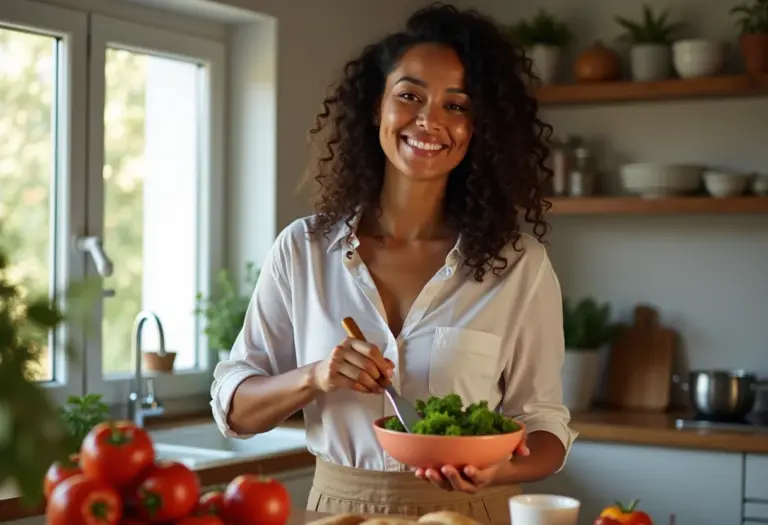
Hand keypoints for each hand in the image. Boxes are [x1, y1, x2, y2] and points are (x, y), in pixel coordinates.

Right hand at [312, 337, 393, 393]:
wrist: (319, 374)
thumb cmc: (342, 364)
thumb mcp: (357, 358)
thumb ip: (374, 360)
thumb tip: (390, 367)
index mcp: (351, 342)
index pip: (371, 350)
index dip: (382, 362)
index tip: (390, 373)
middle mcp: (341, 350)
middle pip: (367, 363)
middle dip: (379, 375)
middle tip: (385, 383)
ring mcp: (335, 363)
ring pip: (361, 375)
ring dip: (373, 384)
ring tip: (379, 389)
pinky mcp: (332, 376)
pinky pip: (353, 384)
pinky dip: (364, 389)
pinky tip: (369, 391)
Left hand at [414, 438, 529, 492]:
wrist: (492, 466)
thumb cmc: (499, 455)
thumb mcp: (511, 446)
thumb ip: (519, 444)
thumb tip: (525, 451)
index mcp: (487, 473)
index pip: (481, 477)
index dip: (475, 475)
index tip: (469, 468)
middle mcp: (472, 481)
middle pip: (462, 485)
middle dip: (453, 478)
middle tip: (445, 467)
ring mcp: (459, 481)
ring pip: (447, 486)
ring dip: (436, 480)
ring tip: (427, 471)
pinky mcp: (448, 479)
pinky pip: (437, 481)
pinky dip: (426, 478)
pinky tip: (418, 471)